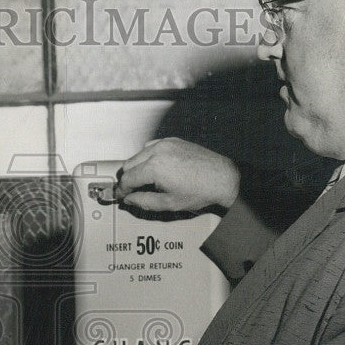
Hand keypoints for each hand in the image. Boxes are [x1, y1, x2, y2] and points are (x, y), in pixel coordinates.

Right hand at [115, 138, 239, 212]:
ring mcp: (165, 143)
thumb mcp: (169, 203)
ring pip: (138, 154)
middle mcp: (157, 151)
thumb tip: (130, 199)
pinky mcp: (173, 140)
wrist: (222, 178)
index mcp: (154, 168)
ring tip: (144, 181)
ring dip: (137, 167)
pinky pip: (151, 146)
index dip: (122, 190)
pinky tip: (154, 168)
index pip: (127, 178)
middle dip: (128, 178)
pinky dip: (148, 157)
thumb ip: (144, 202)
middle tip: (131, 190)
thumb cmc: (200, 191)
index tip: (122, 196)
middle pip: (129, 164)